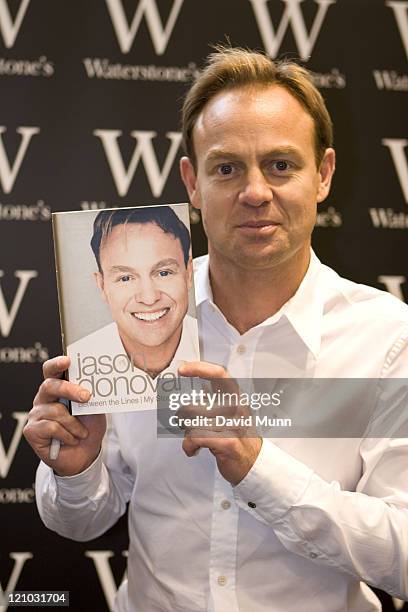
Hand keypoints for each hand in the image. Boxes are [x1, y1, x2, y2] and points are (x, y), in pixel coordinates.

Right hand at [23, 356, 105, 476]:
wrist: (85, 455)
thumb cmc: (88, 428)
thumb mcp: (94, 408)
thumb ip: (91, 394)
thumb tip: (96, 382)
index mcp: (57, 388)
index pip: (51, 371)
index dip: (57, 364)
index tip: (68, 361)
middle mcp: (44, 398)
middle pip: (50, 385)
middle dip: (70, 389)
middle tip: (86, 397)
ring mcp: (36, 414)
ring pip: (55, 411)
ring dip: (74, 424)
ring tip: (82, 433)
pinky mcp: (32, 430)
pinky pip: (51, 427)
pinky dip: (67, 435)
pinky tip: (71, 439)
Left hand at [178, 361, 261, 485]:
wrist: (254, 465)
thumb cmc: (240, 439)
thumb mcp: (232, 413)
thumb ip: (218, 398)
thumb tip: (201, 383)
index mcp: (236, 398)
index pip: (219, 374)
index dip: (199, 368)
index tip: (183, 369)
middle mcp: (237, 408)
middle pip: (196, 405)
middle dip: (184, 418)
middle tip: (185, 424)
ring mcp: (234, 425)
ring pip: (193, 422)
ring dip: (187, 433)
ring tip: (193, 439)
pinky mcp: (228, 443)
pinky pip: (197, 437)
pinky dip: (189, 445)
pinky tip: (192, 449)